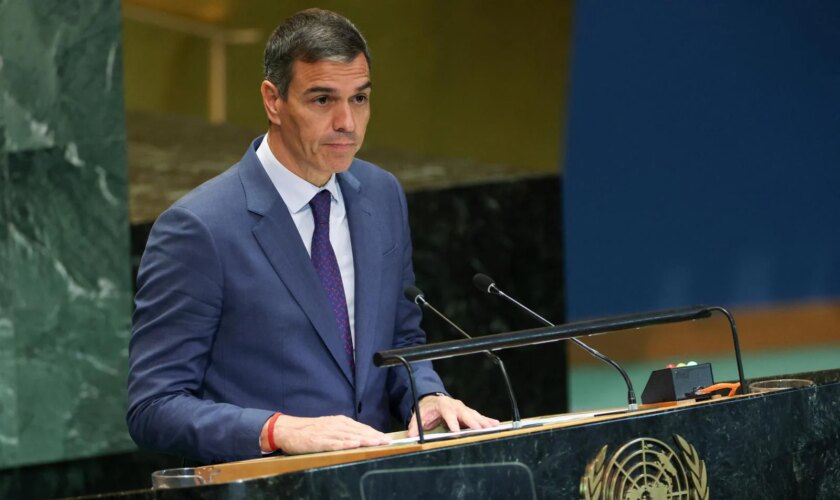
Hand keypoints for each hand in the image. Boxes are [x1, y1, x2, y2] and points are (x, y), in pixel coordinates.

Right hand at [262, 414, 389, 454]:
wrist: (289, 430)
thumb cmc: (310, 430)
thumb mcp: (329, 427)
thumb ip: (344, 431)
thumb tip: (360, 436)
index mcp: (340, 421)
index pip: (361, 427)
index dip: (375, 432)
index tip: (386, 438)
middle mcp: (336, 425)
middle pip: (359, 431)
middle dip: (374, 436)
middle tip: (387, 441)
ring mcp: (328, 433)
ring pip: (350, 436)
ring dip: (365, 439)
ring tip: (377, 443)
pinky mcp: (319, 441)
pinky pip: (335, 443)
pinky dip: (346, 444)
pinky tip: (355, 445)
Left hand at [407, 394, 499, 436]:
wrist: (433, 400)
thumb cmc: (428, 409)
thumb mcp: (419, 416)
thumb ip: (415, 426)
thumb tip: (410, 435)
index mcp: (443, 405)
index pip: (448, 413)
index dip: (452, 422)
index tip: (456, 431)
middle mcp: (455, 405)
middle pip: (465, 413)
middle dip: (472, 422)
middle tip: (479, 429)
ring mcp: (463, 409)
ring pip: (474, 415)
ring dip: (483, 422)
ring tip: (492, 427)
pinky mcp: (468, 413)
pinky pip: (479, 416)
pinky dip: (487, 420)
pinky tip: (496, 424)